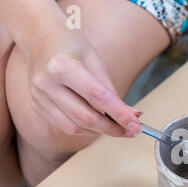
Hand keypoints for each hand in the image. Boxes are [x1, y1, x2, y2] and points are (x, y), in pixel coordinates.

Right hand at [24, 29, 140, 136]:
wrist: (40, 39)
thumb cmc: (72, 46)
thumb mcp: (96, 61)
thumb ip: (112, 90)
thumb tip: (132, 115)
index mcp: (61, 66)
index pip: (97, 97)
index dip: (119, 114)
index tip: (135, 125)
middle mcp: (46, 83)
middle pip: (84, 117)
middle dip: (111, 128)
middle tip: (130, 131)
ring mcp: (38, 97)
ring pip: (74, 127)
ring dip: (99, 131)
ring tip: (116, 127)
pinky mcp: (36, 106)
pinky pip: (65, 126)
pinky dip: (85, 129)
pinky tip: (98, 124)